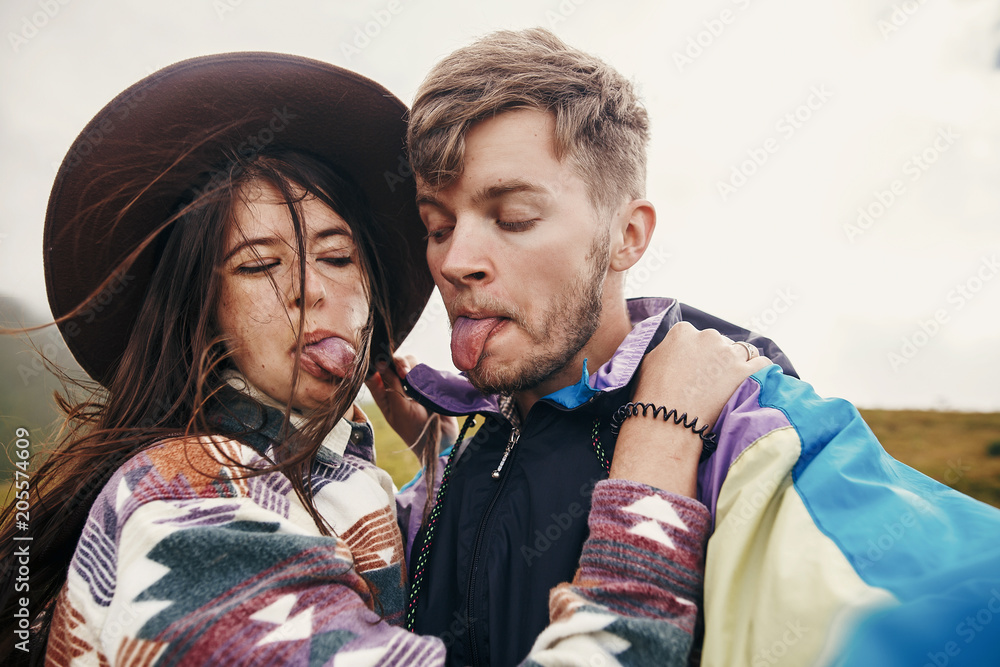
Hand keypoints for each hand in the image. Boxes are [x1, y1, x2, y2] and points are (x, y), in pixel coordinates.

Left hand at [365, 355, 458, 453]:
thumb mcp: (400, 408)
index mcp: (383, 395)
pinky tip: (426, 379)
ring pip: (408, 363)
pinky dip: (423, 369)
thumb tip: (380, 362)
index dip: (375, 363)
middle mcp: (396, 387)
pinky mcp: (427, 382)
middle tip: (404, 373)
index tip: (381, 359)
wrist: (441, 438)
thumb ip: (391, 385)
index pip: (374, 373)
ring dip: (410, 365)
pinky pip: (423, 368)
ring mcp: (412, 384)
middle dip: (397, 363)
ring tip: (416, 378)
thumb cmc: (414, 428)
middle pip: (392, 363)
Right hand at [610, 323, 770, 495]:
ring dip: (737, 365)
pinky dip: (759, 372)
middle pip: (720, 343)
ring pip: (742, 352)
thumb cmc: (651, 396)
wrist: (667, 423)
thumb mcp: (648, 363)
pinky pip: (763, 364)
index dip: (696, 353)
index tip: (695, 368)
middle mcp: (708, 337)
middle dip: (717, 358)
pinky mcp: (746, 372)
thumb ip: (664, 349)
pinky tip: (752, 382)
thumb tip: (671, 349)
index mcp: (683, 332)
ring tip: (729, 385)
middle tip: (710, 381)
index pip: (696, 336)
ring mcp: (729, 354)